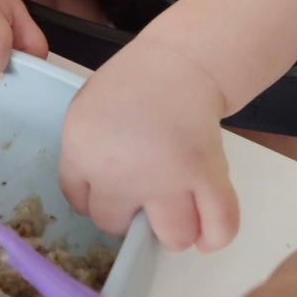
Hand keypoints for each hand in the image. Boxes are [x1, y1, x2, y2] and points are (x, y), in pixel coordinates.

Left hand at [59, 37, 238, 251]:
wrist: (181, 59)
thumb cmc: (135, 80)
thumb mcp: (87, 110)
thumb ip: (85, 153)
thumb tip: (97, 194)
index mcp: (81, 150)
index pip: (78, 202)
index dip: (97, 197)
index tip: (112, 188)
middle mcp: (117, 173)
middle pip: (115, 224)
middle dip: (131, 213)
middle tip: (147, 190)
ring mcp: (164, 178)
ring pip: (171, 237)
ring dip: (177, 228)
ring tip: (181, 206)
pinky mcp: (205, 174)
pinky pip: (218, 226)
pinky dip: (216, 236)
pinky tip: (208, 232)